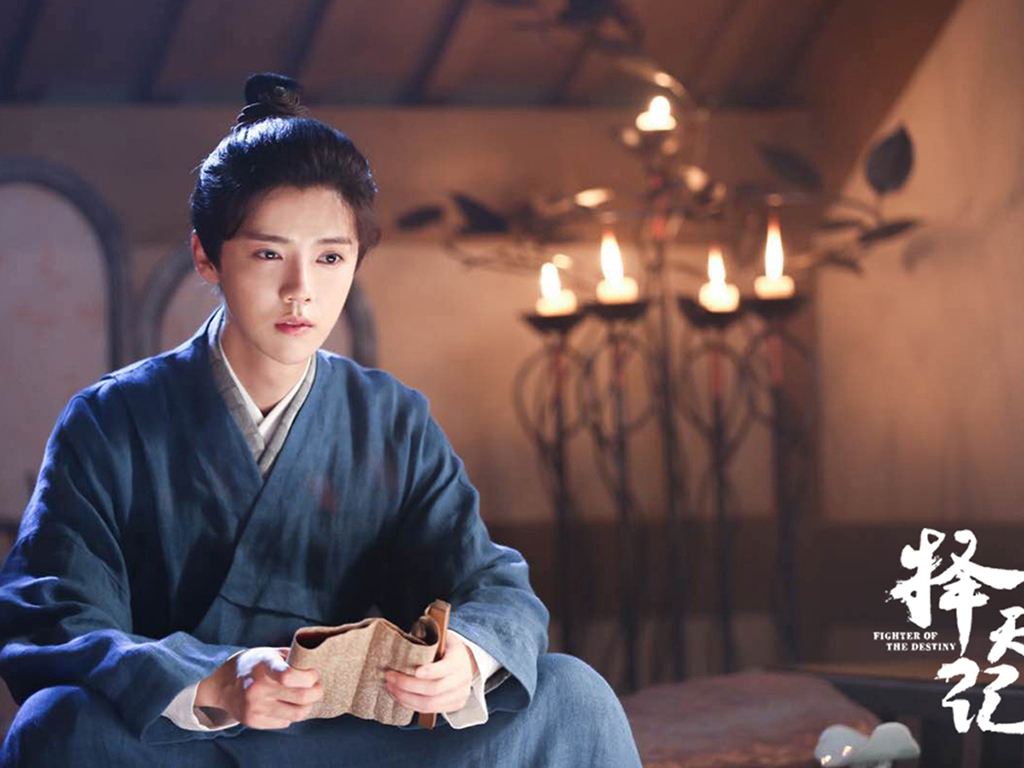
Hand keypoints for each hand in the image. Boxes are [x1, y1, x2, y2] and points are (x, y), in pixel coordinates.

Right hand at [195, 647, 322, 729]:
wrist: (223, 684)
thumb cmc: (255, 664)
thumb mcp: (271, 653)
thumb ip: (293, 658)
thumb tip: (317, 665)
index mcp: (263, 666)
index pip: (288, 676)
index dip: (309, 677)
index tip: (314, 674)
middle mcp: (257, 688)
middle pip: (301, 697)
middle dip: (317, 692)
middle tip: (318, 687)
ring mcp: (254, 707)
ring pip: (297, 714)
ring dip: (308, 706)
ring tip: (307, 698)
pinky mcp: (253, 721)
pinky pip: (285, 722)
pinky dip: (291, 714)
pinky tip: (287, 705)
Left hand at [384, 632, 479, 713]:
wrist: (468, 661)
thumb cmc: (449, 648)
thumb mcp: (443, 638)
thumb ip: (428, 638)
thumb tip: (406, 636)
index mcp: (459, 660)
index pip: (445, 669)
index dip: (430, 672)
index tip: (414, 671)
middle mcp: (461, 680)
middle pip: (433, 689)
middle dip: (407, 685)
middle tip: (389, 677)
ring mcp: (459, 695)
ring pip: (429, 704)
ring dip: (405, 698)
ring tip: (390, 688)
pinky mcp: (454, 706)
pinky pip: (429, 711)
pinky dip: (411, 705)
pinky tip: (399, 696)